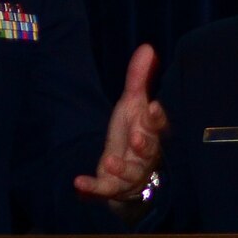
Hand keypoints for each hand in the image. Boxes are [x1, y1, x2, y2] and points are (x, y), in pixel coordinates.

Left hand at [75, 43, 167, 202]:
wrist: (124, 171)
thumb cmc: (132, 132)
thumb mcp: (131, 104)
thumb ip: (138, 78)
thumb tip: (147, 48)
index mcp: (150, 132)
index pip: (158, 126)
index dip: (156, 118)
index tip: (153, 107)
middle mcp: (145, 155)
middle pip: (149, 150)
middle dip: (144, 145)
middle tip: (137, 137)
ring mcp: (130, 173)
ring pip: (130, 173)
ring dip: (121, 168)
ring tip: (110, 160)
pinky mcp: (112, 187)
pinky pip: (105, 189)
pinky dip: (93, 188)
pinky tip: (79, 182)